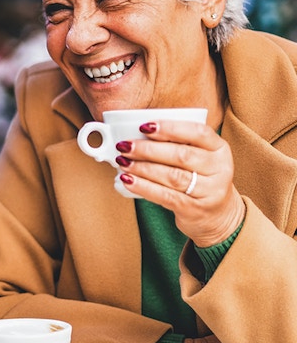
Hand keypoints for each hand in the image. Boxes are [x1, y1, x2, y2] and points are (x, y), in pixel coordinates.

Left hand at [115, 119, 244, 245]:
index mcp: (220, 149)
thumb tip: (138, 134)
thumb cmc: (201, 178)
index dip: (170, 128)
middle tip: (125, 146)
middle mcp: (219, 169)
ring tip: (123, 162)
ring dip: (143, 168)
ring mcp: (209, 191)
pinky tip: (128, 181)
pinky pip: (165, 196)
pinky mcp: (194, 209)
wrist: (218, 216)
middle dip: (148, 149)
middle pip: (181, 155)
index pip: (198, 132)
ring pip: (172, 176)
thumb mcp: (201, 157)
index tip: (144, 126)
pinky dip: (144, 187)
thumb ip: (179, 143)